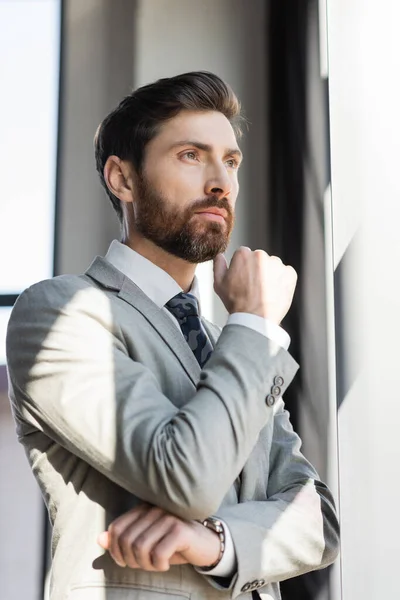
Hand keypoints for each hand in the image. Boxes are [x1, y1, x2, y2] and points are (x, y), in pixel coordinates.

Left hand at [97, 504, 219, 571]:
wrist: (204, 544)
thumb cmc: (172, 543)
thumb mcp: (146, 541)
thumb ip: (123, 538)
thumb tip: (100, 539)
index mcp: (143, 508)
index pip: (117, 528)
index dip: (115, 549)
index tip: (125, 562)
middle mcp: (154, 508)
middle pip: (127, 540)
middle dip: (131, 560)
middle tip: (144, 565)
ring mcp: (168, 517)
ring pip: (141, 547)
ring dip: (146, 564)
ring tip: (155, 564)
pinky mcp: (180, 530)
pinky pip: (158, 554)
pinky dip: (159, 565)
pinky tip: (165, 564)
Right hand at [213, 248, 296, 324]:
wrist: (255, 319)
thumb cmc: (236, 303)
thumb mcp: (219, 284)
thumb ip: (218, 266)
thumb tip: (220, 256)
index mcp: (243, 254)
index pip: (243, 254)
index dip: (241, 268)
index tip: (242, 279)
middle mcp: (261, 255)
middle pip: (259, 259)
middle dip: (256, 270)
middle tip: (253, 287)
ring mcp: (277, 264)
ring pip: (273, 266)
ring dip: (269, 274)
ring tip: (264, 292)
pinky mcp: (289, 274)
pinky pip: (286, 273)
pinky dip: (282, 281)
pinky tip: (274, 292)